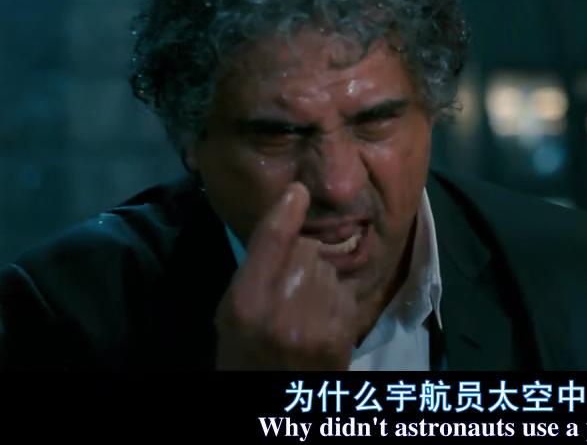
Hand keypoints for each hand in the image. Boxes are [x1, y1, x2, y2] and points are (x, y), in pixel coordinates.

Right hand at [215, 183, 356, 369]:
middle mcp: (281, 307)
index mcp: (245, 303)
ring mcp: (315, 321)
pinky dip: (336, 299)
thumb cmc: (247, 354)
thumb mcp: (232, 314)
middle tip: (288, 288)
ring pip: (328, 267)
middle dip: (301, 258)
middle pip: (306, 249)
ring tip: (304, 309)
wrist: (278, 405)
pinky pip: (344, 291)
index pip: (271, 241)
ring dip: (320, 279)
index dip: (286, 211)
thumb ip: (254, 271)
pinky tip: (321, 321)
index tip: (298, 190)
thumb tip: (283, 216)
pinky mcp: (342, 331)